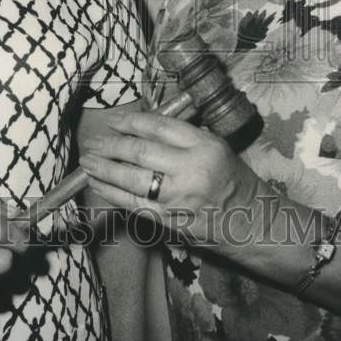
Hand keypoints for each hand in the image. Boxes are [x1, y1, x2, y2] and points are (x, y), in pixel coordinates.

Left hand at [79, 111, 262, 245]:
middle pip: (141, 152)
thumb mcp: (215, 146)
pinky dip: (112, 194)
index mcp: (204, 146)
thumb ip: (181, 136)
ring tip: (88, 161)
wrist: (252, 221)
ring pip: (132, 179)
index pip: (159, 128)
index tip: (113, 120)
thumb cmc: (231, 178)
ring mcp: (178, 198)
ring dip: (105, 169)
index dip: (131, 122)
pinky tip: (98, 185)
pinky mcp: (170, 220)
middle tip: (94, 141)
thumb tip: (140, 126)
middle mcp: (191, 170)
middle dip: (112, 145)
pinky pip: (134, 204)